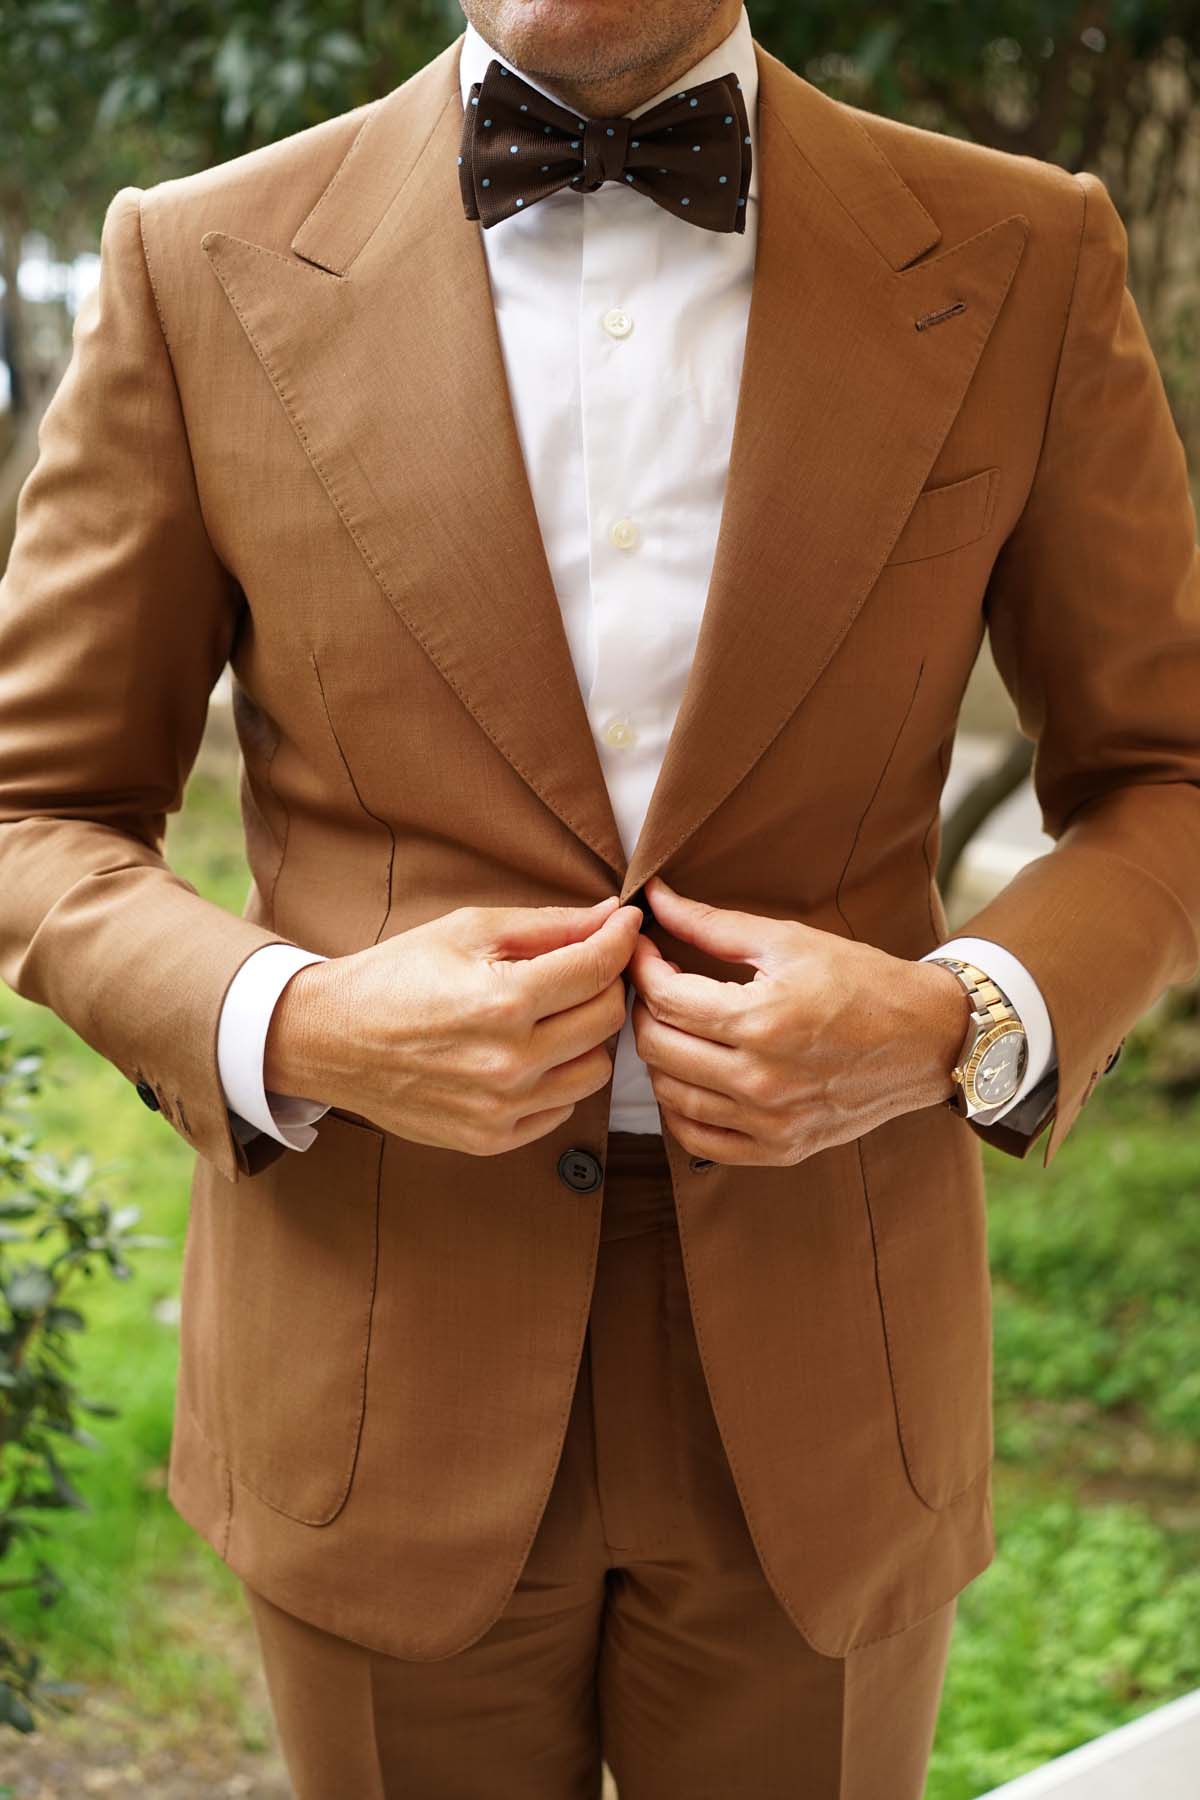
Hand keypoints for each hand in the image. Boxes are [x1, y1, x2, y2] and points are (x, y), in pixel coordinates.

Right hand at [264, 897, 640, 1153]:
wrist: (331, 1039)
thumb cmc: (397, 975)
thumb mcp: (468, 931)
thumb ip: (548, 925)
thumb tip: (612, 915)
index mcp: (504, 1001)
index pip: (599, 969)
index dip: (621, 940)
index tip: (626, 926)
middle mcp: (510, 1062)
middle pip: (606, 1020)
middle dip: (605, 985)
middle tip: (586, 967)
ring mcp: (502, 1107)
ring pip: (595, 1071)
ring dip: (586, 1038)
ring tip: (553, 1015)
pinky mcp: (491, 1138)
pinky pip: (562, 1108)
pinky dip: (558, 1079)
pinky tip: (527, 1054)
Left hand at [627, 875, 969, 1165]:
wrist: (928, 1039)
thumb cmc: (862, 982)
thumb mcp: (790, 941)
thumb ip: (712, 924)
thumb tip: (655, 898)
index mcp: (763, 1021)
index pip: (666, 999)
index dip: (642, 968)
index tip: (644, 950)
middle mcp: (761, 1080)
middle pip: (657, 1048)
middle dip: (643, 1009)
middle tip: (656, 986)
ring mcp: (770, 1122)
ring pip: (669, 1095)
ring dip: (658, 1057)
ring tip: (674, 1026)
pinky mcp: (779, 1149)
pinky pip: (697, 1139)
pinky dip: (678, 1108)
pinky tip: (689, 1076)